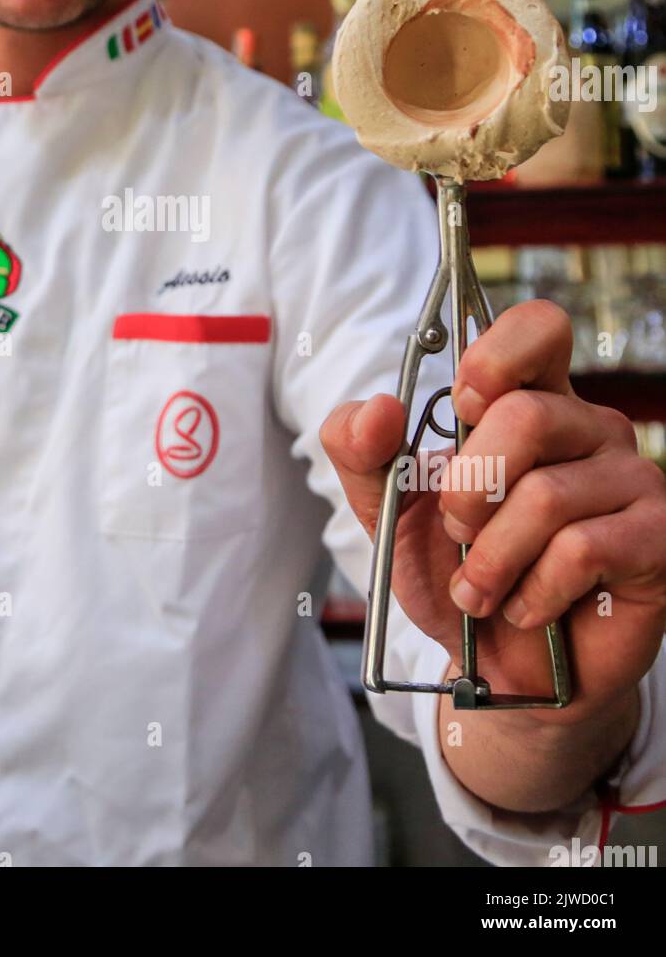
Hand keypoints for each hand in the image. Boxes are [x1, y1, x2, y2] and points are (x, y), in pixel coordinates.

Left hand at [320, 300, 665, 721]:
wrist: (499, 668)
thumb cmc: (455, 572)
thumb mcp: (388, 509)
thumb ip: (362, 451)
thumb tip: (377, 407)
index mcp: (531, 401)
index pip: (539, 329)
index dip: (498, 355)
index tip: (463, 401)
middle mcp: (588, 429)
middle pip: (526, 415)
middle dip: (468, 489)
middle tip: (459, 533)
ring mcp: (631, 481)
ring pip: (545, 495)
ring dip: (491, 558)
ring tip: (481, 588)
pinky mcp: (657, 539)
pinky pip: (581, 549)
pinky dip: (533, 589)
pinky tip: (527, 606)